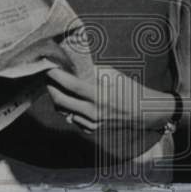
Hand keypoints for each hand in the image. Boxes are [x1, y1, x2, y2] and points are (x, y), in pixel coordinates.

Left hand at [46, 65, 172, 133]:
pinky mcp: (91, 129)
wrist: (143, 112)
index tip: (47, 66)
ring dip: (56, 97)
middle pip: (60, 100)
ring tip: (55, 85)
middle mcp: (93, 112)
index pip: (71, 85)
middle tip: (47, 75)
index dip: (56, 75)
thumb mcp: (113, 75)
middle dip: (50, 86)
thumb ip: (92, 70)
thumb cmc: (129, 90)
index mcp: (100, 96)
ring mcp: (92, 123)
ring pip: (63, 111)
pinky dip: (67, 108)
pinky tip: (69, 98)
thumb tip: (72, 61)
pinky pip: (71, 118)